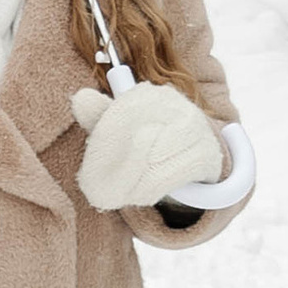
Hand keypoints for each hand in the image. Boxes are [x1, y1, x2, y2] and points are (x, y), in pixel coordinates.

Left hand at [69, 79, 227, 213]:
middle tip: (107, 192)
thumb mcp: (119, 128)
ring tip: (128, 192)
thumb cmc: (149, 140)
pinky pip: (171, 175)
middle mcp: (173, 103)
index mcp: (147, 93)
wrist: (193, 157)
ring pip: (152, 162)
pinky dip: (154, 189)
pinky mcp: (207, 152)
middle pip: (136, 140)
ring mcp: (194, 126)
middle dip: (117, 171)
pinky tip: (146, 194)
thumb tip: (80, 98)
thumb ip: (99, 116)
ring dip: (135, 184)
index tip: (92, 175)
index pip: (119, 115)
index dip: (103, 148)